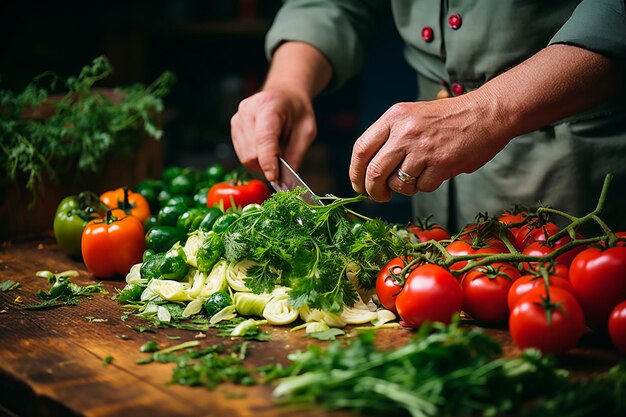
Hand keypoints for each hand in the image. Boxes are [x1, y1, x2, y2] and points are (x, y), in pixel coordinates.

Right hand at [231, 88, 316, 181]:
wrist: (285, 95)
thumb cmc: (297, 112)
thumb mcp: (307, 131)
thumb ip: (296, 154)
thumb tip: (285, 180)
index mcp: (268, 105)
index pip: (264, 139)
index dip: (268, 161)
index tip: (274, 177)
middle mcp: (248, 110)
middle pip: (252, 152)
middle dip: (268, 164)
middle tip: (283, 160)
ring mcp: (238, 118)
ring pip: (245, 156)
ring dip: (262, 163)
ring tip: (276, 152)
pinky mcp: (234, 127)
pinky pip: (242, 154)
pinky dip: (255, 159)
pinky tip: (266, 150)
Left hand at [349, 94, 508, 200]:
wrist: (486, 113)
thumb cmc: (447, 119)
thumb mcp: (412, 116)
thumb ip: (389, 138)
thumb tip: (367, 172)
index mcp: (394, 117)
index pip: (361, 149)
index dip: (355, 172)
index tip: (358, 185)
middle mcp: (405, 131)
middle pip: (374, 172)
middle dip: (373, 190)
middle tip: (379, 196)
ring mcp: (423, 148)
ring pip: (398, 184)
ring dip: (404, 188)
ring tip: (418, 175)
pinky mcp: (441, 164)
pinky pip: (422, 187)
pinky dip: (426, 185)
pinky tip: (437, 171)